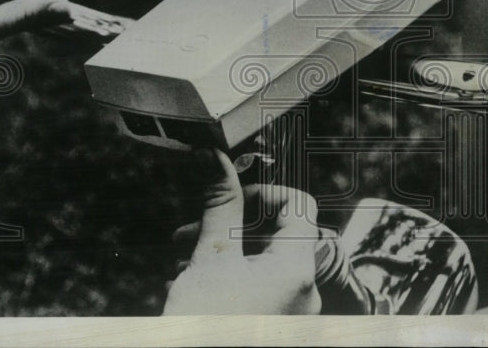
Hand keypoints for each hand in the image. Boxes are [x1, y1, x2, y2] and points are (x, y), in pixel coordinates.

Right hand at [163, 150, 321, 314]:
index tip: (228, 195)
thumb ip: (219, 206)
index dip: (263, 191)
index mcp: (298, 268)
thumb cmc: (204, 328)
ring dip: (226, 253)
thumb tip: (214, 157)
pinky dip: (231, 281)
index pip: (299, 204)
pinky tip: (192, 286)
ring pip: (265, 266)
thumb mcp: (209, 260)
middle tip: (189, 229)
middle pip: (279, 235)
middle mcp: (305, 294)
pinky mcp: (275, 333)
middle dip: (231, 225)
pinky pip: (261, 294)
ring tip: (182, 259)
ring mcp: (292, 319)